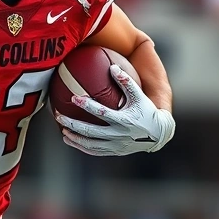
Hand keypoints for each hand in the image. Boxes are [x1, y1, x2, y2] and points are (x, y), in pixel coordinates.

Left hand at [54, 64, 174, 156]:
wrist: (159, 134)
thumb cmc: (147, 111)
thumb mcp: (139, 95)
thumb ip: (126, 81)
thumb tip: (112, 67)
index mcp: (124, 120)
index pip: (101, 112)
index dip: (87, 105)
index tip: (73, 98)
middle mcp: (119, 135)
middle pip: (91, 131)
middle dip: (73, 124)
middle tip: (58, 117)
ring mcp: (116, 145)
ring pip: (91, 145)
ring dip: (75, 138)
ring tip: (63, 131)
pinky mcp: (115, 152)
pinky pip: (95, 151)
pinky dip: (82, 147)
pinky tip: (71, 141)